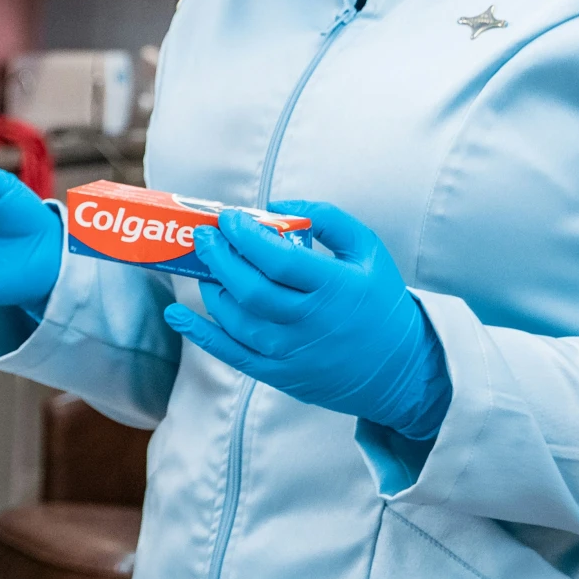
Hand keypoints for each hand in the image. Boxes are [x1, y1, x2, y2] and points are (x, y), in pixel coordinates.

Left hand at [163, 199, 450, 439]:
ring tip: (207, 266)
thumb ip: (326, 218)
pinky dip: (200, 333)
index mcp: (334, 288)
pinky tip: (177, 313)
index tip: (228, 217)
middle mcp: (310, 322)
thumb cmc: (380, 302)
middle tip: (204, 235)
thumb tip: (275, 204)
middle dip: (219, 257)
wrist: (401, 371)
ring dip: (213, 288)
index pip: (278, 259)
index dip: (246, 236)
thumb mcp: (367, 250)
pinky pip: (231, 354)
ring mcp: (292, 352)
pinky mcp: (279, 374)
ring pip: (237, 319)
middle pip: (250, 289)